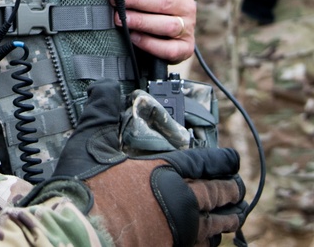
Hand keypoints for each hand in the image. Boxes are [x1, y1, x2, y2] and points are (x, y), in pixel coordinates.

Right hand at [27, 80, 245, 246]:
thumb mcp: (91, 142)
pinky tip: (208, 240)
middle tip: (237, 187)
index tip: (232, 159)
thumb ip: (102, 112)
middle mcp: (181, 201)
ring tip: (233, 216)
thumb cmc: (87, 187)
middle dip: (231, 190)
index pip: (206, 163)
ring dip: (227, 218)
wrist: (80, 232)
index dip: (223, 161)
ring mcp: (178, 230)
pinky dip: (209, 242)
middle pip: (218, 195)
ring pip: (216, 225)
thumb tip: (106, 87)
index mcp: (166, 172)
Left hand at [115, 0, 195, 62]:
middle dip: (136, 0)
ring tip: (120, 19)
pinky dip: (149, 44)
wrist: (167, 28)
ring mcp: (188, 27)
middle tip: (116, 1)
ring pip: (167, 25)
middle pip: (163, 1)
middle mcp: (186, 4)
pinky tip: (134, 37)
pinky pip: (169, 49)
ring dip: (141, 22)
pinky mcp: (185, 47)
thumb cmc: (152, 1)